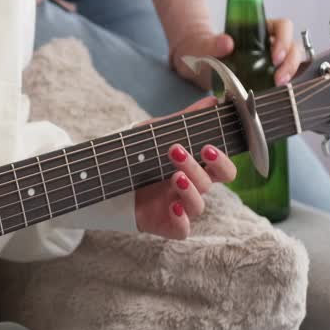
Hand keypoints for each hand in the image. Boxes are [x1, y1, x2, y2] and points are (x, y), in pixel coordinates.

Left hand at [133, 97, 238, 239]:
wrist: (106, 178)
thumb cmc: (139, 156)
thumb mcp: (158, 134)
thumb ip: (185, 120)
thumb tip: (212, 100)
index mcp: (196, 168)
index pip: (224, 170)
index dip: (222, 161)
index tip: (208, 147)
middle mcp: (192, 188)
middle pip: (210, 183)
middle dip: (200, 168)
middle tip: (178, 152)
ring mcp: (181, 207)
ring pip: (199, 205)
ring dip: (189, 189)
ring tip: (174, 176)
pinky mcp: (168, 224)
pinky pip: (183, 229)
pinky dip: (181, 219)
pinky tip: (173, 206)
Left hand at [170, 17, 306, 88]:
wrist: (198, 66)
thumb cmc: (204, 50)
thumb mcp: (204, 45)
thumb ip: (213, 43)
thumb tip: (227, 43)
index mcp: (259, 27)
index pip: (283, 26)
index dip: (284, 39)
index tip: (274, 56)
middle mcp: (269, 41)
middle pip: (292, 46)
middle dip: (290, 62)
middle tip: (279, 78)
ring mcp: (271, 59)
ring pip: (292, 61)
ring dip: (290, 73)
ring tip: (279, 85)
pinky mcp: (270, 75)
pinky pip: (285, 77)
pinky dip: (286, 83)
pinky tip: (276, 91)